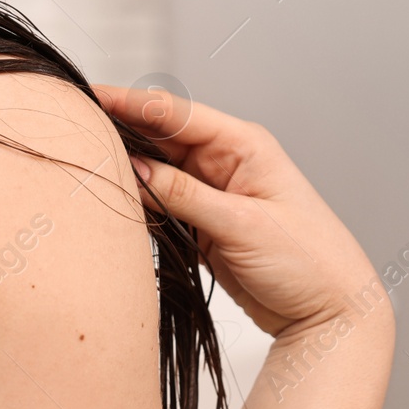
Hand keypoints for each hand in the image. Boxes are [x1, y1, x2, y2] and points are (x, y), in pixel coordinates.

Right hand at [93, 86, 388, 339]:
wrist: (333, 314)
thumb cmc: (310, 262)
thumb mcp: (243, 224)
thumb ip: (185, 195)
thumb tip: (135, 167)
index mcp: (244, 145)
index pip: (175, 113)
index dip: (130, 102)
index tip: (90, 94)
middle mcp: (226, 161)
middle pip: (161, 136)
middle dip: (122, 130)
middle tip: (76, 127)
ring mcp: (214, 192)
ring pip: (158, 169)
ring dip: (128, 167)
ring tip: (86, 160)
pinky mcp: (204, 223)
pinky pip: (162, 202)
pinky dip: (140, 200)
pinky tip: (116, 197)